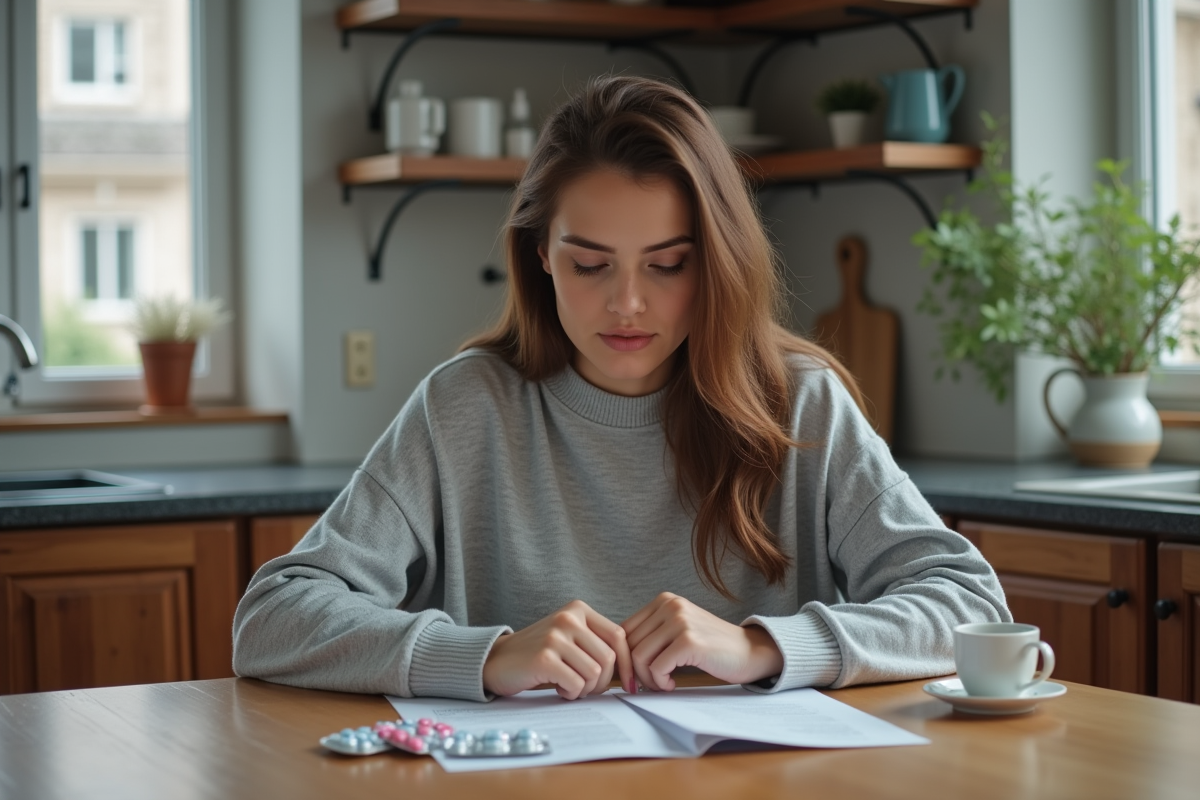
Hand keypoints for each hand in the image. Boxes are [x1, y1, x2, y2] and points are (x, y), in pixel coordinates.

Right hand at [483, 600, 634, 699]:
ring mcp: (555, 636)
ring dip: (585, 689)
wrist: (496, 660)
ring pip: (594, 674)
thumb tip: (633, 669)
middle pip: (608, 658)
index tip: (630, 684)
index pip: (619, 636)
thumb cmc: (538, 653)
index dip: (627, 663)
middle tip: (585, 688)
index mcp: (578, 609)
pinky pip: (576, 684)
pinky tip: (558, 688)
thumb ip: (596, 643)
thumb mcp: (569, 637)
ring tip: (568, 686)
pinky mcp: (544, 657)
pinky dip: (571, 693)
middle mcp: (568, 618)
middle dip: (602, 682)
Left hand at [621, 592, 782, 691]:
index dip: (623, 657)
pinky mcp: (690, 641)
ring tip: (663, 685)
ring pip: (639, 657)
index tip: (632, 677)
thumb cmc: (711, 647)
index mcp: (664, 600)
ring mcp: (680, 621)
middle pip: (629, 644)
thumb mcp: (678, 630)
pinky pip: (657, 668)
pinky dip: (660, 682)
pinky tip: (672, 685)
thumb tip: (615, 656)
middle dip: (634, 671)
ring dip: (648, 679)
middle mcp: (670, 605)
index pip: (624, 630)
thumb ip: (651, 635)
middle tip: (648, 685)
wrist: (749, 651)